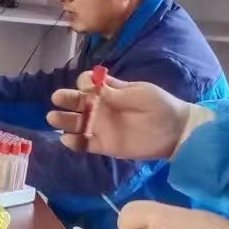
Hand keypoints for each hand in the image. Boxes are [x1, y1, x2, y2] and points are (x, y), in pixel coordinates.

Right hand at [47, 72, 211, 159]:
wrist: (175, 131)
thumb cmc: (159, 106)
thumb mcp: (140, 93)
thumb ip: (117, 93)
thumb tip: (95, 88)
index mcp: (109, 91)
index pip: (88, 83)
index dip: (84, 83)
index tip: (87, 86)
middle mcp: (101, 108)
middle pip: (77, 102)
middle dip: (66, 99)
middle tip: (58, 99)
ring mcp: (101, 127)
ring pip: (76, 123)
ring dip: (64, 120)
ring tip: (53, 118)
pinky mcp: (105, 145)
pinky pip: (85, 144)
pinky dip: (74, 142)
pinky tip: (67, 139)